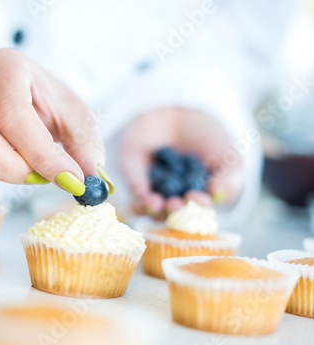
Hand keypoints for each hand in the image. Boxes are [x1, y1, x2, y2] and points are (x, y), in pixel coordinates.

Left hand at [120, 108, 243, 216]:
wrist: (180, 112)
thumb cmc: (208, 138)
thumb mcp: (228, 155)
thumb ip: (228, 177)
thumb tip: (217, 194)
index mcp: (198, 201)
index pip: (198, 211)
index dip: (198, 209)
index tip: (200, 199)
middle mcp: (175, 200)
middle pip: (172, 213)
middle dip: (174, 211)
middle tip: (176, 204)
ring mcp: (154, 192)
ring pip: (152, 209)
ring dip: (153, 209)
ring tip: (157, 203)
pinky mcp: (135, 179)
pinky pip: (135, 194)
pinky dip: (139, 196)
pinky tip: (144, 194)